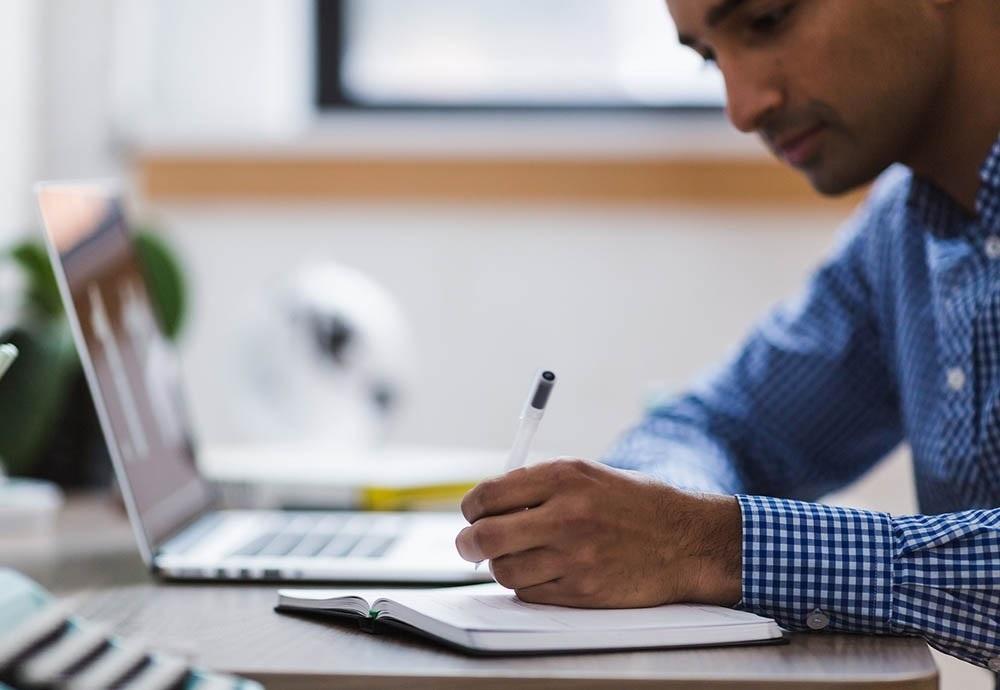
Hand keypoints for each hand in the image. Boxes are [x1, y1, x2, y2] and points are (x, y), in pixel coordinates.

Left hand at [456, 458, 741, 607]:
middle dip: (468, 543)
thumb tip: (486, 505)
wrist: (686, 541)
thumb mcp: (587, 475)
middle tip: (470, 545)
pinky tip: (545, 571)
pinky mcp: (582, 591)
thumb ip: (537, 486)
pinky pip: (529, 593)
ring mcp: (574, 557)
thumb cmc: (634, 504)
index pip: (488, 495)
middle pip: (485, 537)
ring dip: (501, 566)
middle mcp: (566, 515)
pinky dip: (527, 585)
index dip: (471, 508)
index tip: (472, 514)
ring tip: (518, 556)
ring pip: (503, 570)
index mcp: (564, 477)